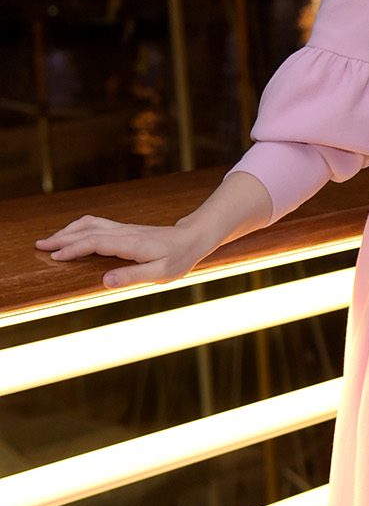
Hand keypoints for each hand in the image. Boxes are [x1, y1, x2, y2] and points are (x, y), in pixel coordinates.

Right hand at [35, 217, 205, 289]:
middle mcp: (123, 232)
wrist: (192, 238)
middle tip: (39, 246)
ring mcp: (122, 229)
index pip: (94, 243)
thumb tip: (105, 281)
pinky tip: (71, 234)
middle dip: (61, 238)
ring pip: (89, 224)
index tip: (55, 256)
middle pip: (86, 231)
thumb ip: (132, 276)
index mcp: (130, 244)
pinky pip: (95, 225)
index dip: (73, 249)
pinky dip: (78, 228)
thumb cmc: (179, 258)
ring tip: (49, 240)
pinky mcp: (123, 229)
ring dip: (67, 231)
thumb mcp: (160, 273)